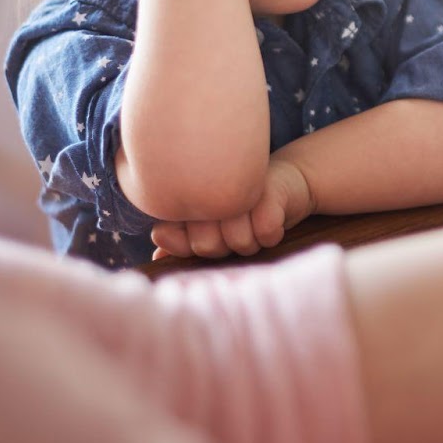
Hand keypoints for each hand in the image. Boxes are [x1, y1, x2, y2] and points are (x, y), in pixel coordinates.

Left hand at [150, 158, 315, 259]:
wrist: (286, 183)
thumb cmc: (242, 210)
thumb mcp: (211, 230)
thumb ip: (181, 242)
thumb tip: (156, 258)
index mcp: (189, 197)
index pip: (175, 239)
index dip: (195, 245)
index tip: (211, 231)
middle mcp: (208, 189)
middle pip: (207, 246)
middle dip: (226, 246)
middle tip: (237, 227)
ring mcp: (239, 188)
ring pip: (238, 241)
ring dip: (252, 240)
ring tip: (254, 221)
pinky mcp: (269, 190)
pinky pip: (265, 232)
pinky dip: (271, 234)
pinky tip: (273, 218)